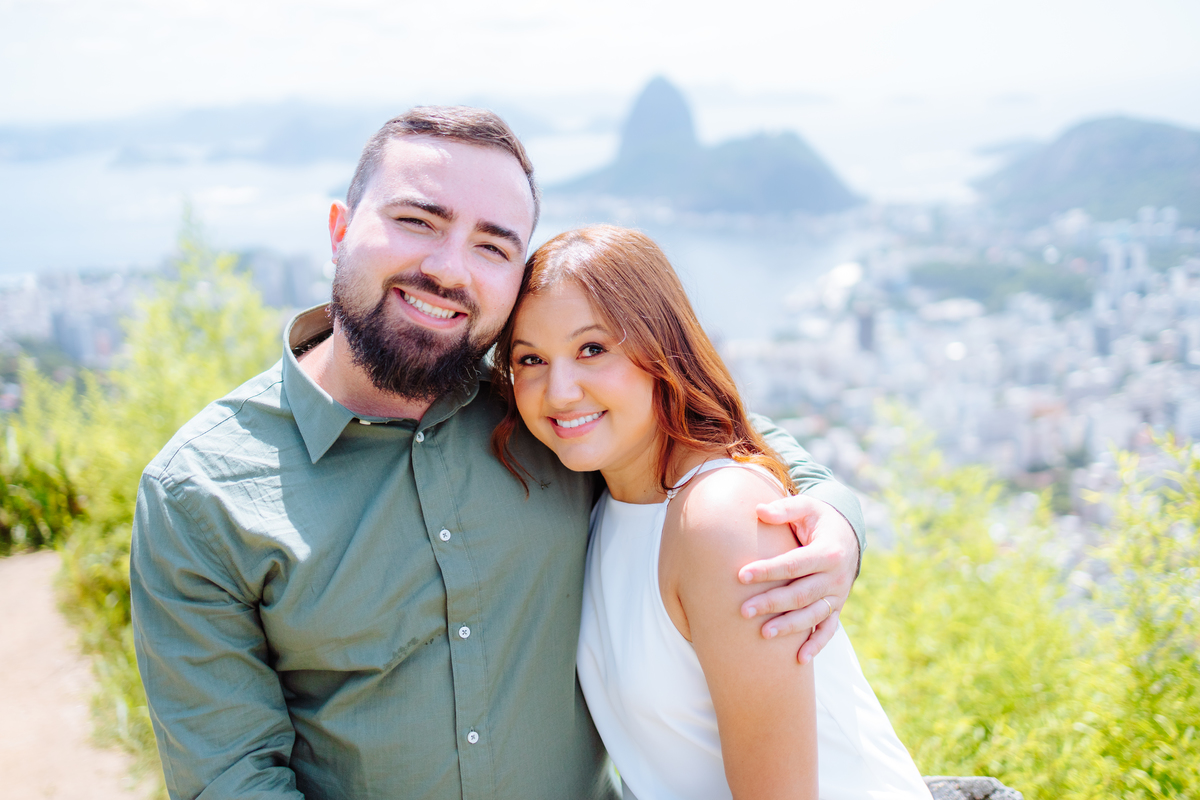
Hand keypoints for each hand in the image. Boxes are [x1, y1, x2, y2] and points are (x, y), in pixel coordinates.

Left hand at [738, 495, 859, 663]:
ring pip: (813, 615)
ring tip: (763, 634)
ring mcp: (838, 595)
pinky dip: (817, 645)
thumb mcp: (806, 507)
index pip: (793, 564)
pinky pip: (829, 629)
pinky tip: (799, 660)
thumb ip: (784, 509)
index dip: (768, 570)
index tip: (741, 575)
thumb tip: (758, 510)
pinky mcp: (837, 607)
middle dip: (772, 603)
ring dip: (789, 627)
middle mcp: (837, 576)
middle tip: (744, 610)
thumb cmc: (819, 519)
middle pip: (801, 594)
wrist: (848, 533)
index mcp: (828, 551)